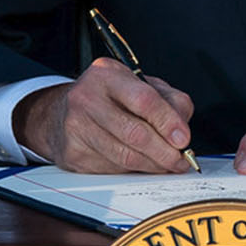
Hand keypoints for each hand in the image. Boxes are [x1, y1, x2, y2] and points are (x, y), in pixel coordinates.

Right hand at [14, 58, 194, 172]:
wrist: (62, 112)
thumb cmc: (108, 98)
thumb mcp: (140, 85)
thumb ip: (169, 100)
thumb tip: (182, 129)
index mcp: (107, 74)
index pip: (144, 100)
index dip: (168, 122)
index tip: (184, 139)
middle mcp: (87, 98)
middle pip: (135, 133)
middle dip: (164, 152)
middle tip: (181, 160)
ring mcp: (76, 127)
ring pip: (125, 156)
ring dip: (153, 165)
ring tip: (167, 164)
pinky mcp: (73, 153)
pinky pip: (112, 169)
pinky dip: (133, 171)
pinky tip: (141, 164)